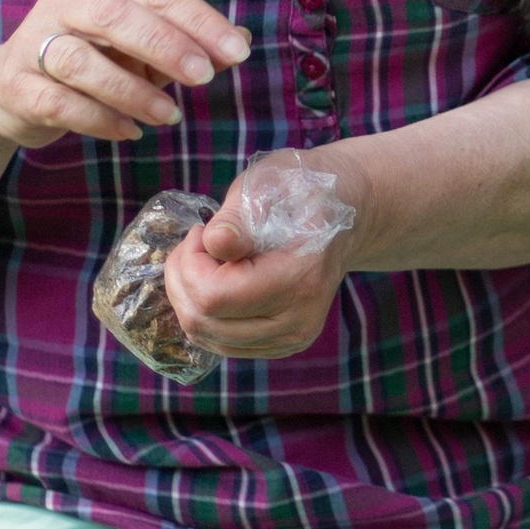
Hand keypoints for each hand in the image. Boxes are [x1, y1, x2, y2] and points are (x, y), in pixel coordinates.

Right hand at [0, 0, 250, 150]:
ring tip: (170, 115)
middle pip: (112, 15)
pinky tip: (130, 132)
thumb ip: (185, 44)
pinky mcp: (16, 87)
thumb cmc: (91, 63)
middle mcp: (63, 5)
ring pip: (81, 62)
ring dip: (132, 91)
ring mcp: (33, 45)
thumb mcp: (140, 49)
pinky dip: (99, 120)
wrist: (8, 91)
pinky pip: (58, 103)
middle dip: (164, 44)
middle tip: (204, 76)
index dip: (197, 19)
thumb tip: (240, 43)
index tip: (235, 51)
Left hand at [165, 155, 369, 358]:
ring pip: (205, 336)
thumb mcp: (271, 183)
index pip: (213, 297)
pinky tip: (217, 281)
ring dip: (189, 296)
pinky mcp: (280, 345)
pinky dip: (204, 313)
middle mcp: (299, 320)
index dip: (189, 264)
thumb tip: (214, 244)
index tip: (200, 231)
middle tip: (196, 242)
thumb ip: (238, 216)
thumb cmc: (303, 191)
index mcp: (301, 278)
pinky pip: (218, 342)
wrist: (346, 214)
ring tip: (206, 260)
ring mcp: (291, 339)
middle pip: (203, 321)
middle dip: (182, 278)